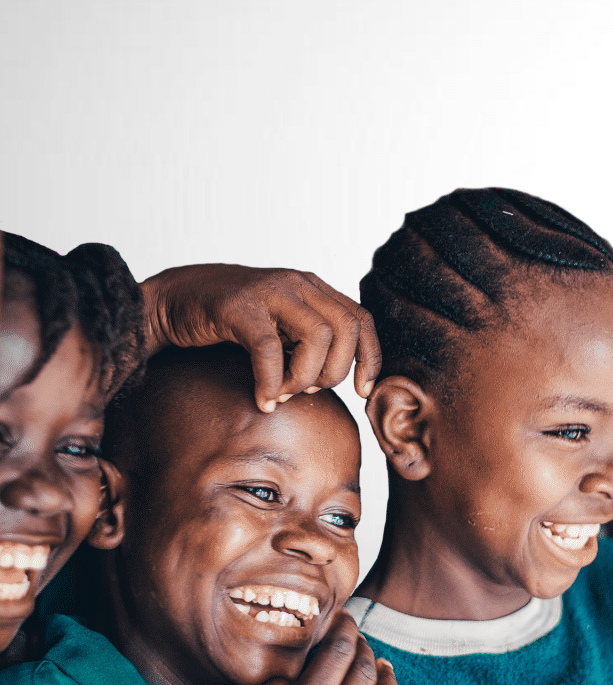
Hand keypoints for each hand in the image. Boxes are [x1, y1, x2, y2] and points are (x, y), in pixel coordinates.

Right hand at [141, 264, 380, 408]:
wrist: (171, 301)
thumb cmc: (229, 320)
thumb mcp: (279, 326)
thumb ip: (307, 341)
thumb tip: (336, 380)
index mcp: (314, 288)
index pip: (362, 320)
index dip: (369, 358)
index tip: (361, 391)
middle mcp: (298, 284)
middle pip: (347, 329)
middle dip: (336, 371)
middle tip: (309, 390)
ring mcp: (270, 291)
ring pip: (317, 336)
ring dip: (304, 377)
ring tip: (282, 393)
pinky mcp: (239, 307)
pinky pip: (270, 348)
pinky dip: (271, 381)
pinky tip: (263, 400)